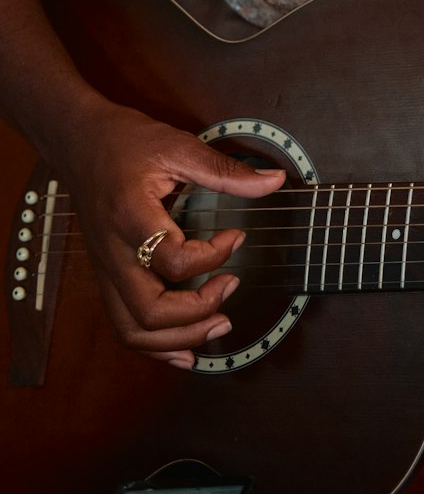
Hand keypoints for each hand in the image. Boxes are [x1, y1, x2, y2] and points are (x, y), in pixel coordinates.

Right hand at [62, 98, 284, 366]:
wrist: (78, 142)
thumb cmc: (126, 142)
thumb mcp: (178, 145)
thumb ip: (226, 170)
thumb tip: (275, 181)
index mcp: (131, 218)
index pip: (173, 261)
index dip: (214, 255)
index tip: (238, 234)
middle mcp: (114, 253)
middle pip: (149, 313)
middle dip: (198, 314)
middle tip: (233, 287)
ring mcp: (107, 270)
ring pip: (132, 331)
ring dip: (178, 341)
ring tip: (219, 327)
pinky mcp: (107, 276)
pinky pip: (124, 326)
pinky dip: (156, 347)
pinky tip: (185, 351)